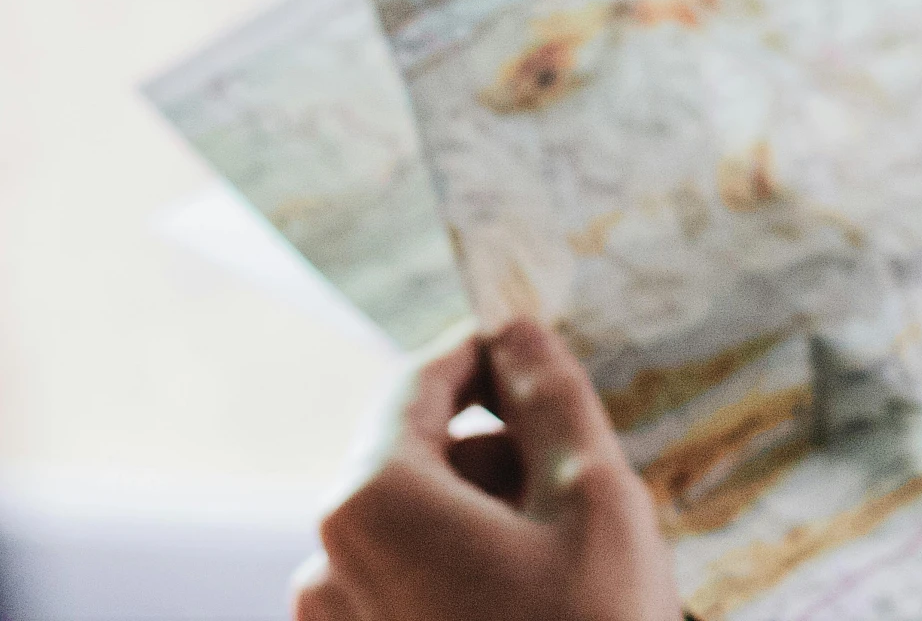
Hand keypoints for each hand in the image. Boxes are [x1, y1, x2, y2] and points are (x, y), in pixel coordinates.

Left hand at [293, 318, 682, 620]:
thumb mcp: (593, 497)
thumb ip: (549, 397)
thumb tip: (517, 328)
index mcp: (371, 501)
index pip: (418, 384)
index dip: (487, 358)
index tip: (545, 358)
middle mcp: (328, 561)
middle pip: (418, 459)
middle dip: (500, 456)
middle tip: (587, 490)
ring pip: (419, 530)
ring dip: (491, 522)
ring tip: (571, 567)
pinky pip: (408, 590)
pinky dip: (469, 578)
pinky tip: (537, 610)